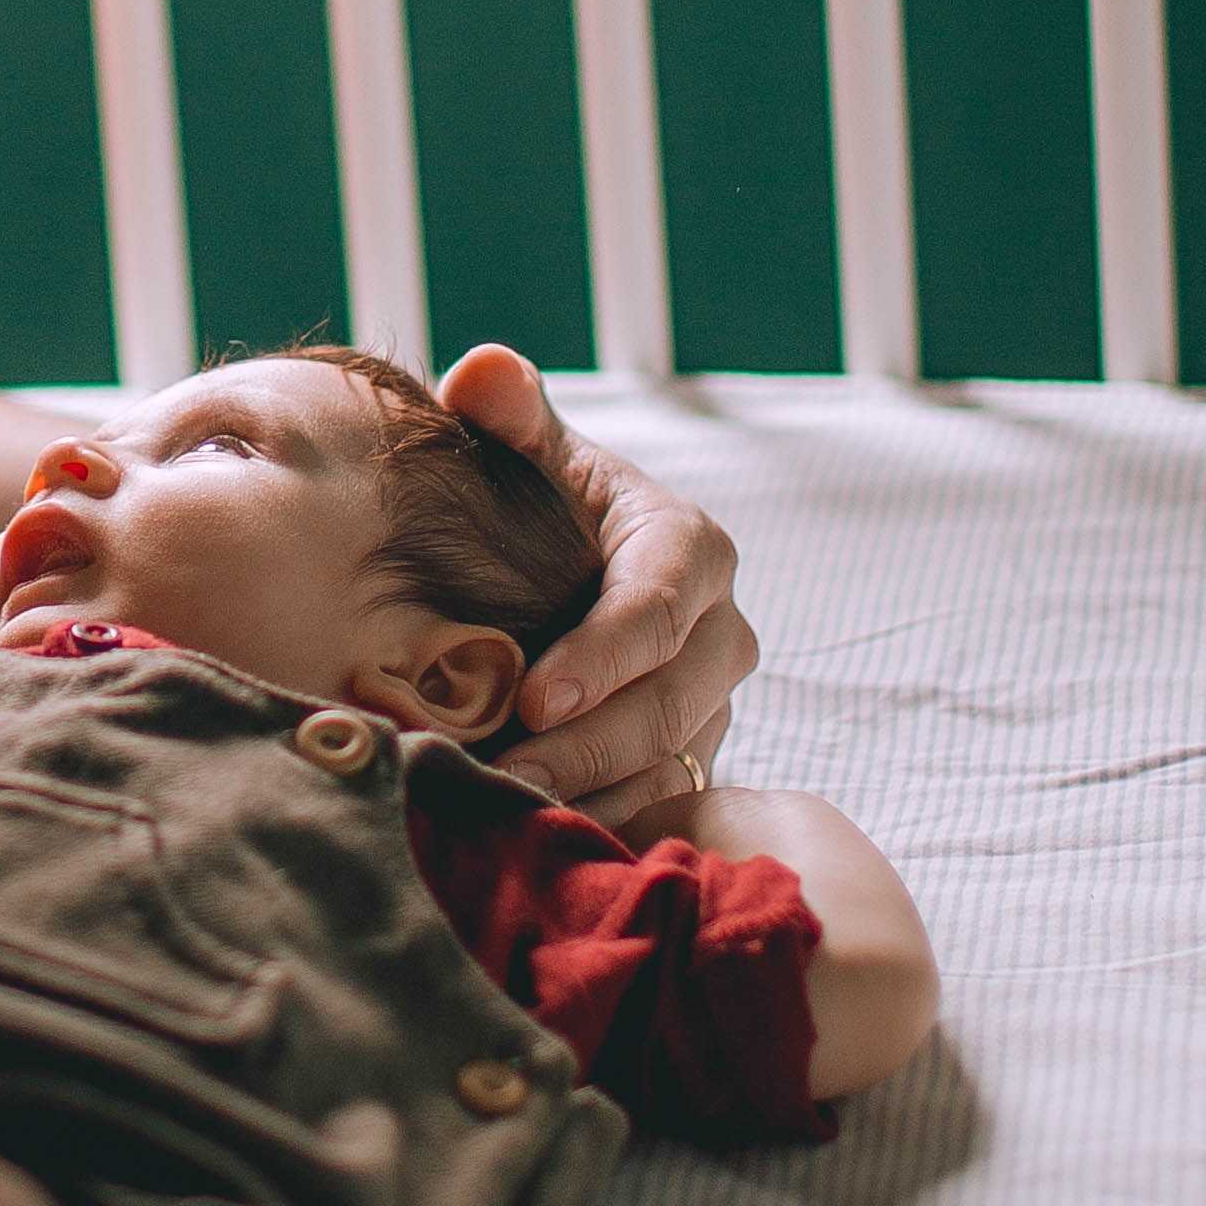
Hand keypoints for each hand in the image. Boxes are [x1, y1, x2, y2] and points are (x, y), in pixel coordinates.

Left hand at [437, 341, 756, 829]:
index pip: (660, 603)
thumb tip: (484, 372)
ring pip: (669, 761)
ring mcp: (712, 703)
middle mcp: (720, 631)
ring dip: (593, 792)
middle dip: (591, 741)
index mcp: (689, 547)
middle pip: (673, 698)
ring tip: (512, 809)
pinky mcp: (690, 760)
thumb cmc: (539, 508)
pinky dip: (601, 821)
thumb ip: (508, 414)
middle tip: (511, 772)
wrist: (559, 578)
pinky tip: (536, 833)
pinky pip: (659, 805)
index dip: (606, 653)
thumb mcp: (528, 455)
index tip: (536, 692)